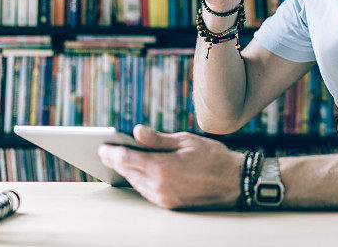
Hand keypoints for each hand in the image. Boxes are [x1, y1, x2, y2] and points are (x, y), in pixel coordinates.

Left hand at [98, 125, 242, 209]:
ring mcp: (164, 199)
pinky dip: (140, 180)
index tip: (102, 145)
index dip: (111, 151)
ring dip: (127, 171)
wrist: (234, 182)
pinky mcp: (169, 205)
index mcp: (163, 167)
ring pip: (136, 183)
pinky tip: (137, 172)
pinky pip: (147, 192)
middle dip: (116, 161)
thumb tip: (136, 131)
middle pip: (128, 172)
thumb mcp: (186, 140)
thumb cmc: (213, 157)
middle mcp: (160, 186)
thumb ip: (158, 139)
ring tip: (118, 160)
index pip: (127, 159)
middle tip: (105, 151)